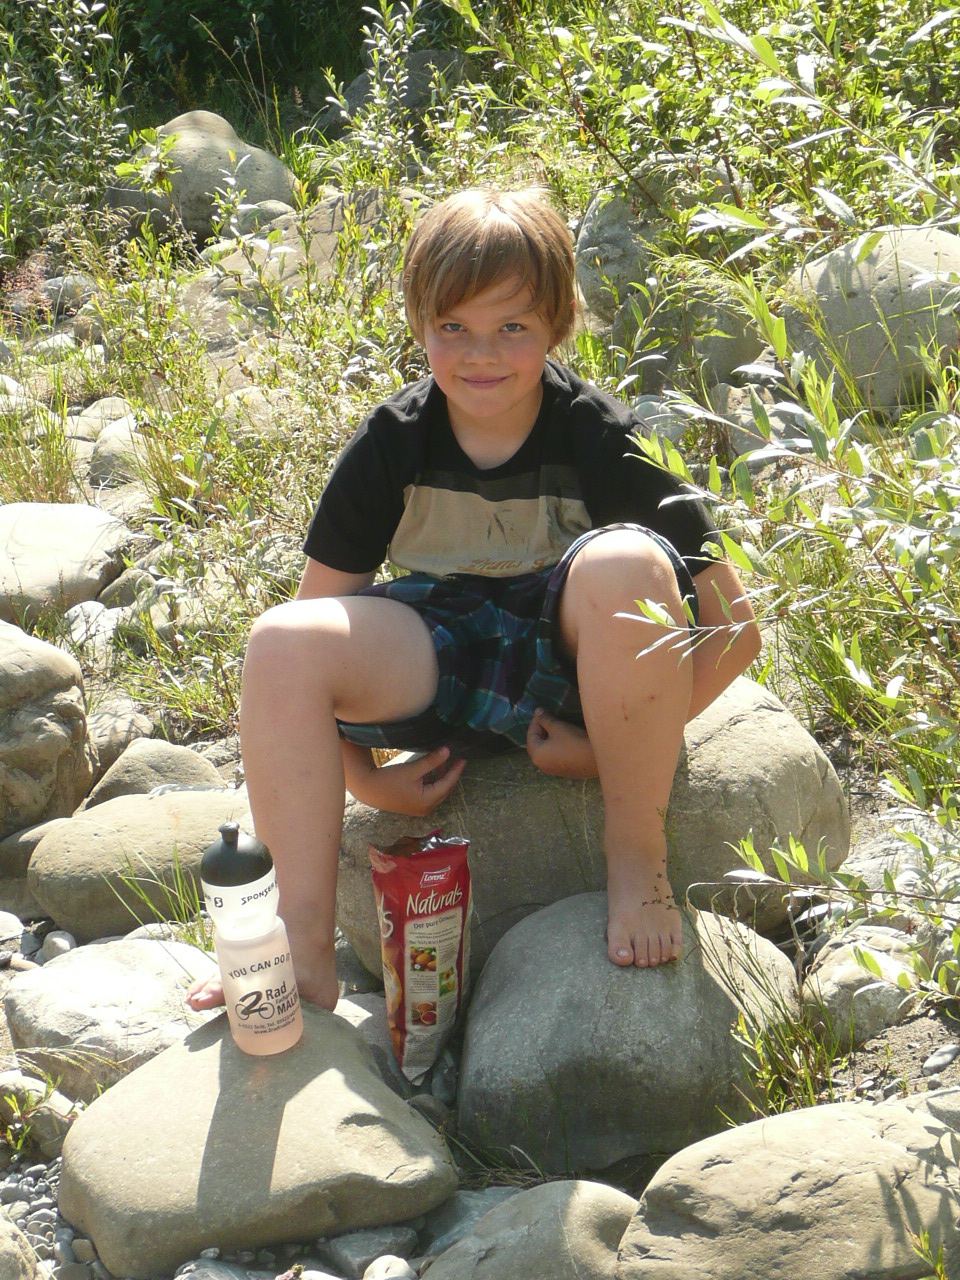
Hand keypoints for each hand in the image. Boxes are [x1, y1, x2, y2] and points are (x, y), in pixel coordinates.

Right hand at [347, 745, 465, 815]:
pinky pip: (430, 793)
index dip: (456, 770)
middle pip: (445, 789)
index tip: (463, 758)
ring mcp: (420, 808)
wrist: (369, 789)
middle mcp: (426, 808)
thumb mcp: (412, 769)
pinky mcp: (414, 805)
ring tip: (446, 760)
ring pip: (438, 791)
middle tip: (458, 758)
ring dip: (442, 777)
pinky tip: (434, 769)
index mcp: (427, 801)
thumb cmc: (389, 779)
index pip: (448, 784)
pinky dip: (434, 782)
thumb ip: (431, 761)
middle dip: (451, 774)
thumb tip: (448, 751)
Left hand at [525, 708, 597, 778]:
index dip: (535, 721)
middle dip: (541, 730)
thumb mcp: (558, 727)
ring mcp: (554, 771)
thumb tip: (537, 712)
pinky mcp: (565, 772)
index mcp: (536, 755)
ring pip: (547, 751)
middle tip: (548, 718)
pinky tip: (565, 740)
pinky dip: (556, 747)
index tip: (541, 711)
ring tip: (556, 727)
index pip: (530, 734)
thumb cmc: (574, 741)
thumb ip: (545, 719)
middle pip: (537, 744)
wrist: (597, 758)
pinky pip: (556, 757)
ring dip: (549, 739)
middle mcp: (541, 766)